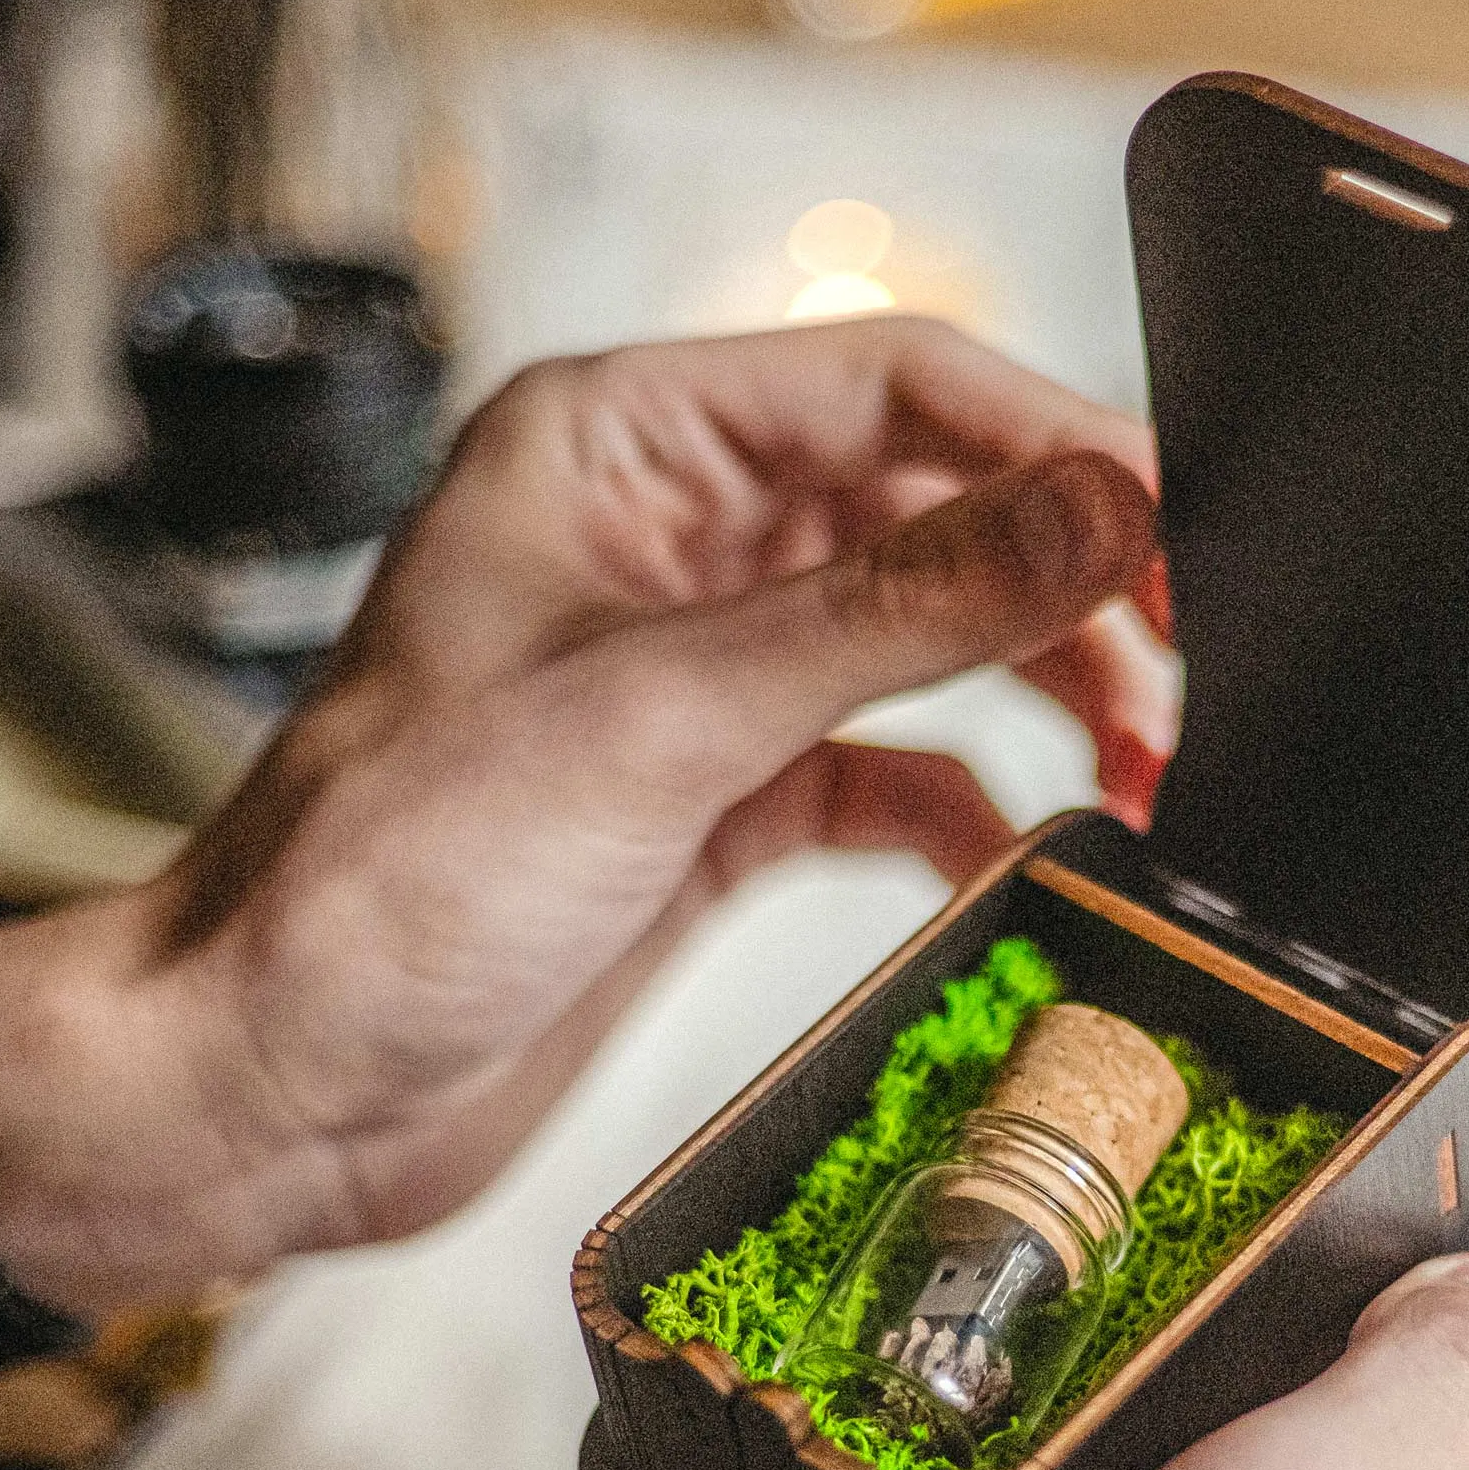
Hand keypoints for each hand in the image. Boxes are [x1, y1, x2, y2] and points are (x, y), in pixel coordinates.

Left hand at [0, 319, 1165, 1310]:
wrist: (280, 1083)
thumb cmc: (387, 877)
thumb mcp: (667, 712)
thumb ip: (899, 607)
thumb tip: (1099, 509)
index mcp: (623, 448)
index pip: (894, 386)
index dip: (1051, 443)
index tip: (1178, 523)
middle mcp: (671, 546)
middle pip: (929, 513)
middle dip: (1067, 581)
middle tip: (1188, 656)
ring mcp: (702, 680)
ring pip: (924, 646)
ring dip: (1040, 693)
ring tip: (1141, 757)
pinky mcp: (720, 802)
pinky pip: (885, 770)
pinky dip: (963, 805)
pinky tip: (1018, 850)